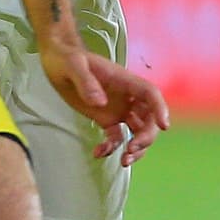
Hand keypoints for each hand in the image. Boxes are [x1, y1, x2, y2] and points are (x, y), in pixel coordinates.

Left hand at [40, 41, 170, 163]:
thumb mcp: (73, 65)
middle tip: (131, 149)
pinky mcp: (106, 119)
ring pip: (138, 131)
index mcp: (124, 80)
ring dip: (136, 147)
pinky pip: (116, 137)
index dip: (160, 109)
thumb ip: (86, 82)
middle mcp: (126, 96)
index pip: (150, 94)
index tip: (164, 126)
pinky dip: (111, 148)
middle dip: (146, 136)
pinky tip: (98, 153)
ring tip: (123, 160)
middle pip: (149, 118)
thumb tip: (100, 103)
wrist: (56, 63)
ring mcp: (118, 109)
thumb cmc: (66, 58)